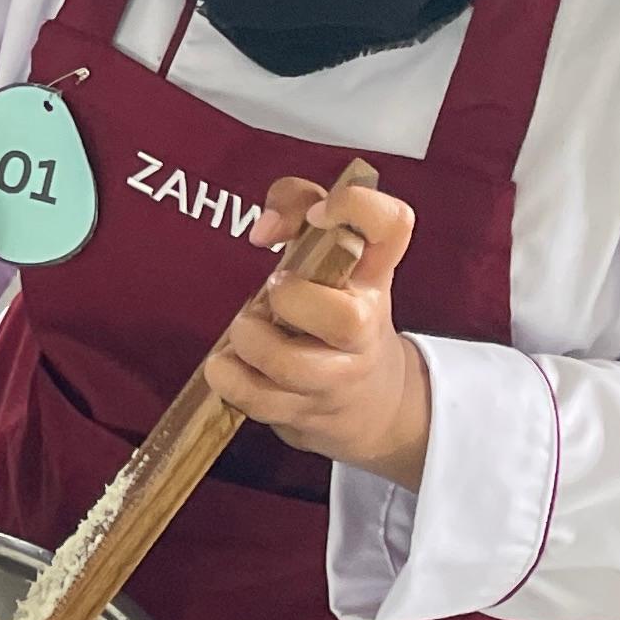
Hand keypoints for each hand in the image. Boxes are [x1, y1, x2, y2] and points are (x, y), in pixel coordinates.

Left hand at [202, 176, 431, 489]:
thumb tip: (265, 228)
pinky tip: (231, 364)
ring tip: (249, 332)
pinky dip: (228, 376)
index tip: (317, 216)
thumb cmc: (329, 309)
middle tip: (273, 295)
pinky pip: (255, 398)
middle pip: (345, 317)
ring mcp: (339, 375)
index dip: (355, 208)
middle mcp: (365, 325)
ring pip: (291, 365)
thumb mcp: (324, 253)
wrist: (366, 402)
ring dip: (250, 341)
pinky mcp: (306, 412)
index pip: (392, 225)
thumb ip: (293, 206)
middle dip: (289, 299)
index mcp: (373, 274)